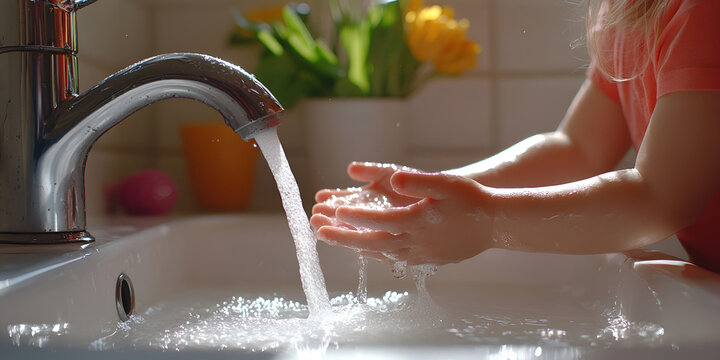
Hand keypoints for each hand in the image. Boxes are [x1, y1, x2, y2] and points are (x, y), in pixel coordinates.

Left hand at [312, 169, 495, 264]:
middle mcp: (416, 242)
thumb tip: (393, 177)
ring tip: (333, 239)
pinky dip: (375, 254)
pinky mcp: (427, 260)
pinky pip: (394, 259)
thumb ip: (418, 181)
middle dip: (343, 238)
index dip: (355, 217)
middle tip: (318, 232)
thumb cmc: (472, 199)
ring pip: (380, 254)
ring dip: (354, 246)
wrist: (496, 224)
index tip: (333, 212)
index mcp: (418, 222)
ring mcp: (421, 254)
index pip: (379, 221)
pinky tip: (366, 250)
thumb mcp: (446, 183)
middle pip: (372, 243)